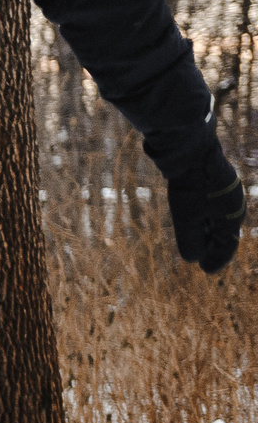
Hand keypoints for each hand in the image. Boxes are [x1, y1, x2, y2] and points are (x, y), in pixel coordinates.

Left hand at [167, 153, 245, 274]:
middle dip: (214, 248)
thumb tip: (193, 259)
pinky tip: (197, 219)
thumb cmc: (191, 187)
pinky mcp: (218, 184)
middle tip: (204, 260)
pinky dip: (206, 218)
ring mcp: (228, 194)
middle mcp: (234, 206)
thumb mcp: (187, 219)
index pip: (226, 246)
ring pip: (219, 219)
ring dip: (209, 233)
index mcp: (232, 218)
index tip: (206, 270)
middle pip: (224, 233)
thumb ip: (190, 241)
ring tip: (199, 243)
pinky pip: (214, 207)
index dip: (216, 260)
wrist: (193, 152)